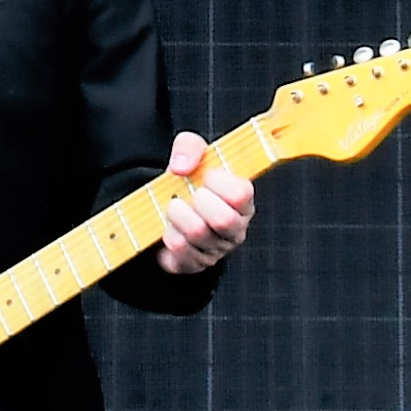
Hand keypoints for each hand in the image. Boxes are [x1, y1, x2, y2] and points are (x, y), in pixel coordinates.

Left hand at [154, 129, 252, 275]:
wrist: (168, 209)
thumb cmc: (189, 182)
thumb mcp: (191, 154)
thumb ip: (189, 147)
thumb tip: (181, 166)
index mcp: (243, 201)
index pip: (242, 194)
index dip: (219, 182)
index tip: (206, 176)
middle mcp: (235, 228)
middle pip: (224, 219)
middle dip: (198, 201)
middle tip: (189, 194)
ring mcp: (217, 249)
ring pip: (198, 233)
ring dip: (178, 215)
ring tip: (175, 207)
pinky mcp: (196, 263)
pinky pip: (180, 250)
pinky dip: (168, 233)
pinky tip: (170, 226)